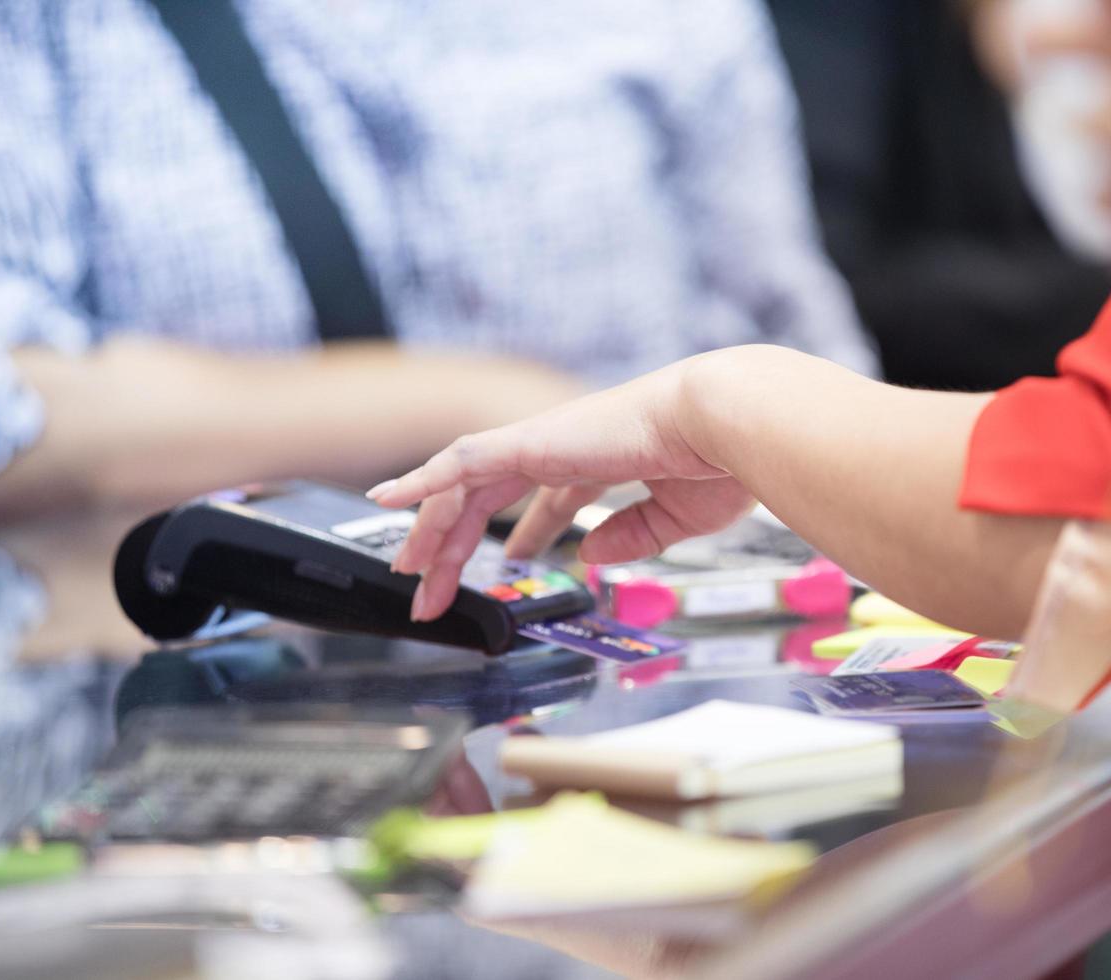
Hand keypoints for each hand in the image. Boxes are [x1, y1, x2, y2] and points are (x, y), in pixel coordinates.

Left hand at [368, 355, 755, 620]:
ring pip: (463, 485)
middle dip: (457, 545)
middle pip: (488, 495)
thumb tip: (592, 556)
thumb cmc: (717, 461)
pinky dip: (420, 480)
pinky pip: (458, 461)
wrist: (723, 423)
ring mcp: (542, 440)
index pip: (546, 495)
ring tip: (405, 572)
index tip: (508, 558)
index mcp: (601, 460)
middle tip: (433, 589)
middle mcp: (564, 446)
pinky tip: (388, 501)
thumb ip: (632, 535)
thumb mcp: (674, 517)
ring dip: (430, 529)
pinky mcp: (529, 441)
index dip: (524, 530)